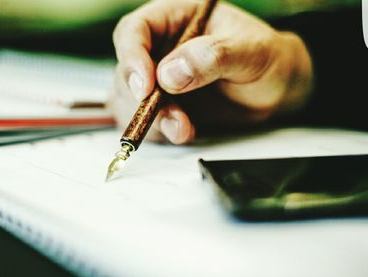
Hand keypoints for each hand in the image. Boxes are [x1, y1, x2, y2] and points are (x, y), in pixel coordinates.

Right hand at [108, 0, 312, 143]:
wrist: (277, 90)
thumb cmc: (267, 58)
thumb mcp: (250, 50)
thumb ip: (212, 56)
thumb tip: (169, 74)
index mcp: (174, 19)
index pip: (135, 31)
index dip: (132, 57)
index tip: (146, 85)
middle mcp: (160, 48)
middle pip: (125, 71)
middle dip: (140, 98)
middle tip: (169, 114)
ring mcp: (158, 81)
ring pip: (128, 101)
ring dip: (150, 120)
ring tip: (183, 128)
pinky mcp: (164, 107)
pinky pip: (145, 123)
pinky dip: (158, 132)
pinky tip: (184, 131)